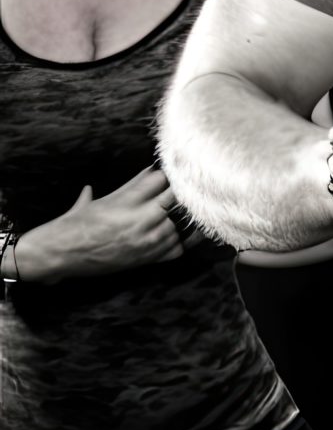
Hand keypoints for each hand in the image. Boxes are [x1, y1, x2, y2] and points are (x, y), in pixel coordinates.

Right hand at [16, 168, 191, 282]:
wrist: (58, 254)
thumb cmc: (74, 224)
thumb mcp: (101, 200)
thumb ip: (130, 186)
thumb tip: (151, 170)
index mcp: (126, 202)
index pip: (161, 180)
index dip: (166, 176)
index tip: (168, 175)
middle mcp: (139, 221)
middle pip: (175, 200)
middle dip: (175, 195)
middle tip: (175, 193)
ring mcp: (144, 242)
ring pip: (178, 225)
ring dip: (175, 220)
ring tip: (169, 215)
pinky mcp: (145, 259)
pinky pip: (176, 249)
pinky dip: (176, 242)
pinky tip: (171, 235)